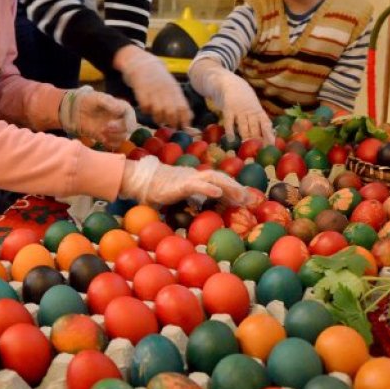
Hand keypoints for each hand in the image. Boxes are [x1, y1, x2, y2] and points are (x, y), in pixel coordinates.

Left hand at [60, 86, 136, 148]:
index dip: (129, 121)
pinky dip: (110, 143)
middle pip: (128, 128)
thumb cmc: (88, 101)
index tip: (124, 126)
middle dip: (118, 129)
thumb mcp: (98, 98)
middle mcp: (121, 119)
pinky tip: (102, 139)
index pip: (130, 115)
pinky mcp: (109, 137)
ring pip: (122, 137)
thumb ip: (109, 103)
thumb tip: (120, 110)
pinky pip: (115, 144)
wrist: (76, 110)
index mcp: (121, 107)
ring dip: (114, 136)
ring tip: (101, 132)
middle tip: (105, 127)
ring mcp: (115, 129)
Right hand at [114, 46, 191, 128]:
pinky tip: (147, 109)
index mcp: (175, 90)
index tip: (186, 128)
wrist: (143, 64)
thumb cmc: (160, 79)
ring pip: (158, 112)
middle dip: (172, 122)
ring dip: (159, 119)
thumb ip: (180, 102)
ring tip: (159, 119)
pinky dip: (146, 111)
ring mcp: (153, 91)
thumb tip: (190, 117)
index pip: (183, 107)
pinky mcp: (141, 92)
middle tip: (171, 126)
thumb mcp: (172, 87)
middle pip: (171, 112)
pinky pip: (145, 108)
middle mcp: (165, 90)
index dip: (185, 120)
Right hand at [120, 156, 252, 206]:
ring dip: (228, 186)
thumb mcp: (177, 198)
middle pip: (220, 178)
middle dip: (235, 187)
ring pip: (213, 178)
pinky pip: (196, 184)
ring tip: (240, 195)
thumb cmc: (156, 191)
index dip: (232, 188)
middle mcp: (194, 175)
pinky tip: (217, 193)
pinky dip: (207, 187)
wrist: (140, 181)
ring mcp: (188, 178)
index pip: (218, 181)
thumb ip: (189, 202)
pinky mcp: (180, 184)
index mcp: (195, 179)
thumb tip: (198, 213)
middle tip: (249, 199)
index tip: (245, 197)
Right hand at [222, 77, 274, 141]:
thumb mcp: (252, 106)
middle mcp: (251, 111)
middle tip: (259, 151)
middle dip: (258, 139)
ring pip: (244, 126)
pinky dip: (230, 131)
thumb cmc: (242, 98)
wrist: (229, 82)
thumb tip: (265, 135)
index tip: (272, 145)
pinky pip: (230, 121)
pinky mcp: (228, 108)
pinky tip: (231, 139)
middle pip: (255, 128)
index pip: (266, 124)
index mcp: (258, 111)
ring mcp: (239, 109)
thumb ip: (256, 119)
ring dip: (245, 137)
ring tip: (247, 147)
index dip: (269, 135)